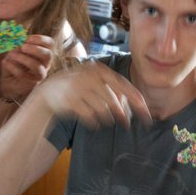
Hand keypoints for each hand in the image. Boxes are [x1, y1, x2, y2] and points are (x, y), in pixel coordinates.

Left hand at [0, 34, 53, 100]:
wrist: (8, 80)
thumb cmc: (15, 62)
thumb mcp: (15, 50)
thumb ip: (19, 44)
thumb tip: (19, 38)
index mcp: (43, 52)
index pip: (49, 43)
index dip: (40, 39)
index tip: (27, 38)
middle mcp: (44, 63)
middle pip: (48, 55)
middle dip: (35, 49)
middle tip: (23, 47)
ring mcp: (39, 74)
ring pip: (37, 67)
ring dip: (24, 59)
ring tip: (12, 55)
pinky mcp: (30, 83)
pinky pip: (24, 75)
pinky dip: (13, 68)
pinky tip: (5, 62)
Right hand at [36, 59, 151, 127]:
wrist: (48, 92)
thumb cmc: (78, 88)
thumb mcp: (95, 81)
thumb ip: (113, 89)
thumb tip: (136, 104)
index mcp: (99, 69)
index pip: (124, 85)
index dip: (137, 101)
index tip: (147, 114)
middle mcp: (90, 76)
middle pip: (114, 100)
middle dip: (122, 114)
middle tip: (126, 124)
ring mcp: (79, 88)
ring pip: (102, 110)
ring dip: (107, 118)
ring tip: (105, 120)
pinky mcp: (70, 101)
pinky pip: (90, 116)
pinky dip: (94, 122)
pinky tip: (93, 122)